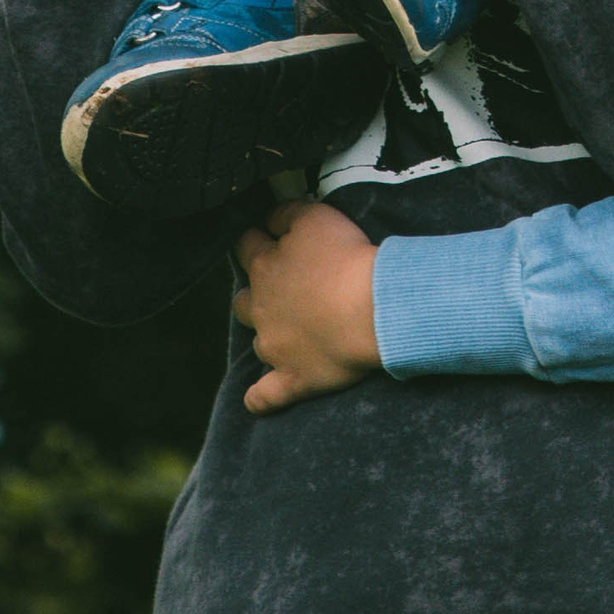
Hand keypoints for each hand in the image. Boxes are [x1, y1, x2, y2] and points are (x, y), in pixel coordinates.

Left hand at [233, 202, 381, 412]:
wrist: (371, 309)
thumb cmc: (346, 258)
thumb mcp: (315, 217)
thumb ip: (285, 214)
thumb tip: (268, 218)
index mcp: (265, 266)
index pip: (245, 246)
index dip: (255, 239)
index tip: (267, 237)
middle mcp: (261, 307)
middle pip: (243, 298)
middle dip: (256, 292)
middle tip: (283, 288)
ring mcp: (273, 346)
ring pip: (256, 341)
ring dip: (266, 334)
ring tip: (288, 331)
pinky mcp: (291, 378)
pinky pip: (265, 396)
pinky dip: (259, 399)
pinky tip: (257, 400)